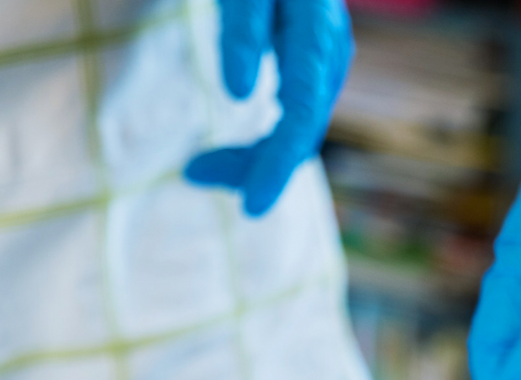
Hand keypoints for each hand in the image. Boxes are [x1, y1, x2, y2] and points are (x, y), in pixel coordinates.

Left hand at [184, 0, 351, 215]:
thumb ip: (241, 29)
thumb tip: (239, 93)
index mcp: (314, 36)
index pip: (301, 118)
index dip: (276, 166)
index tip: (250, 208)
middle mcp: (328, 53)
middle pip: (300, 133)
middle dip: (251, 167)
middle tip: (192, 174)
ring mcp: (324, 57)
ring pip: (298, 129)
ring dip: (253, 157)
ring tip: (200, 168)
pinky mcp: (310, 59)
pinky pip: (294, 114)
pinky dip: (264, 138)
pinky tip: (236, 147)